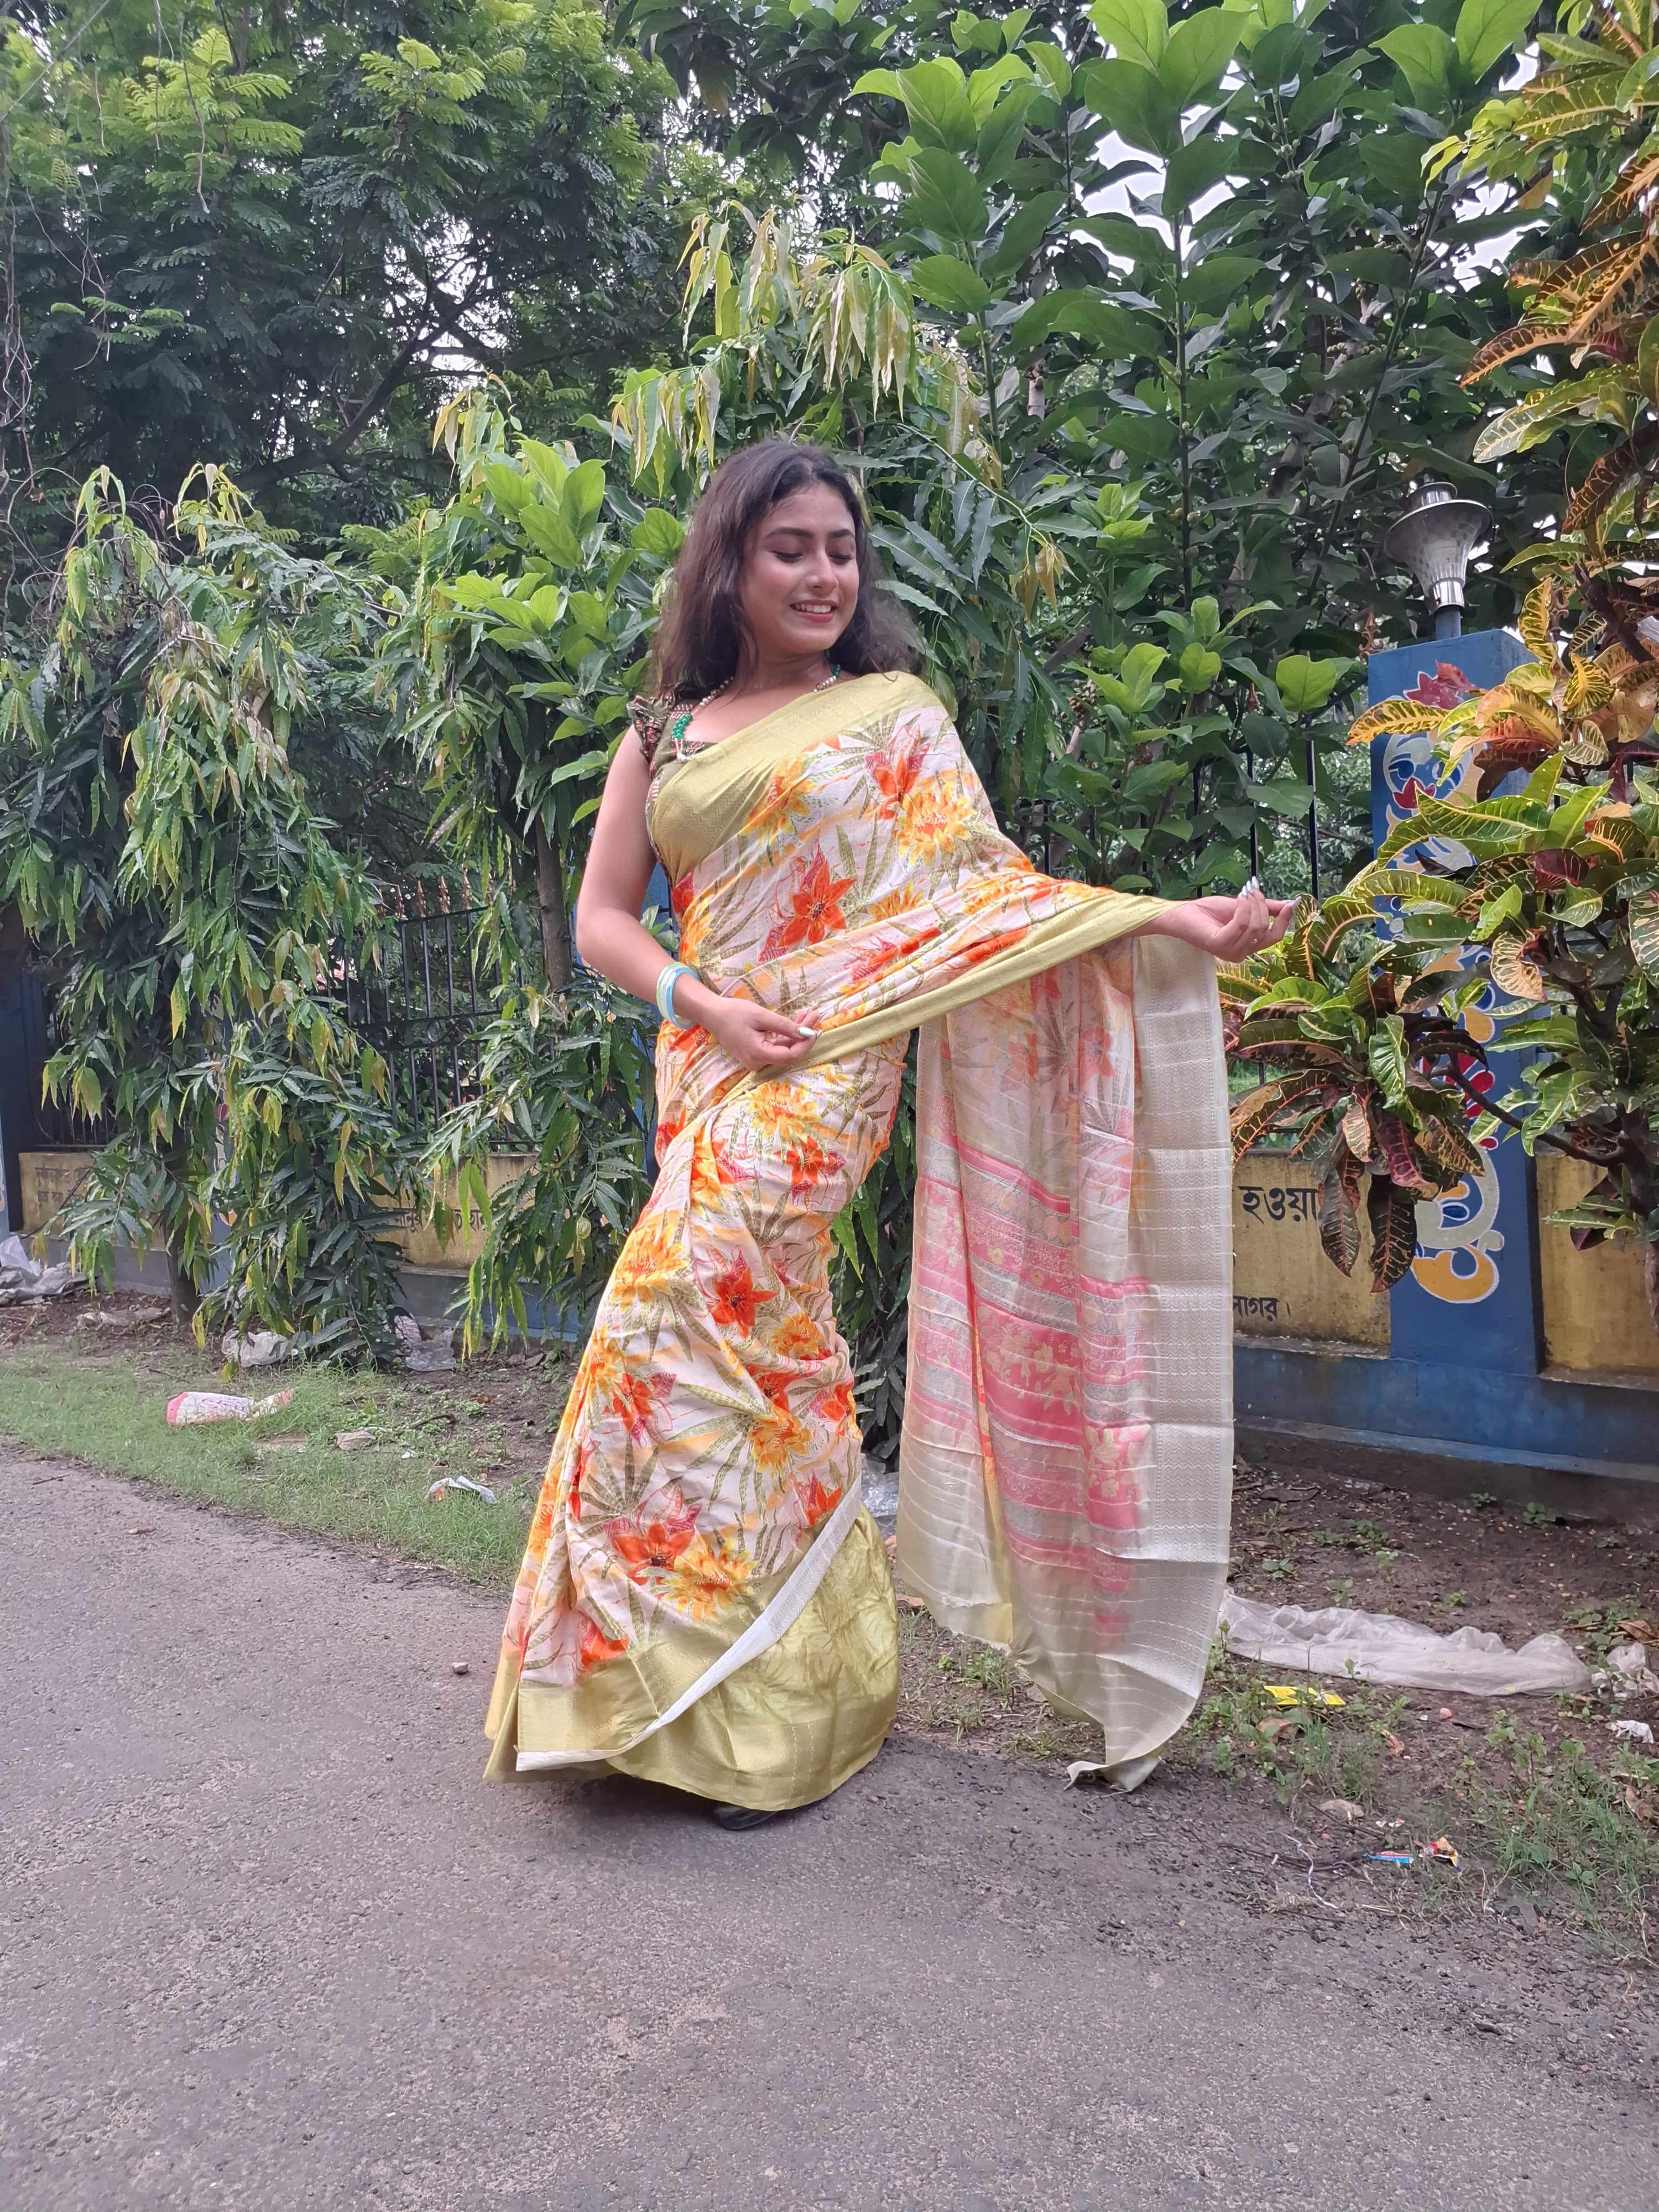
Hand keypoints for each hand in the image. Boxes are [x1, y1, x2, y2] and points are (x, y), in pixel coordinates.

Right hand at [685, 984, 818, 1073]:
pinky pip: (775, 1048)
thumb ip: (785, 1026)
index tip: (816, 1029)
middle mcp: (757, 1063)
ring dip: (795, 1034)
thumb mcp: (761, 1016)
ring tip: (806, 1014)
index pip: (791, 1055)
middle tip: (814, 1015)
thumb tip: (806, 1034)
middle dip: (803, 1035)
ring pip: (783, 1051)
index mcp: (758, 1054)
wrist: (712, 1015)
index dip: (806, 1044)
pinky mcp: (755, 1056)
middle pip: (789, 1054)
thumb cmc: (734, 1012)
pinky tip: (794, 1022)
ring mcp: (756, 1061)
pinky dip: (786, 1036)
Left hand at [1142, 882, 1295, 961]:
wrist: (1182, 913)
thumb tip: (1292, 904)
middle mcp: (1241, 953)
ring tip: (1242, 892)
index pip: (1275, 937)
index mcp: (1248, 946)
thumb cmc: (1209, 912)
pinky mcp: (1220, 945)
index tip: (1290, 903)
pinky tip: (1236, 899)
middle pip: (1265, 929)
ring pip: (1255, 925)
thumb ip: (1267, 907)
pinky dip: (1242, 908)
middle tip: (1251, 889)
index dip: (1284, 920)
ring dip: (1251, 903)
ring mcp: (1230, 952)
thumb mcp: (1243, 906)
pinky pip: (1241, 924)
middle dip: (1262, 905)